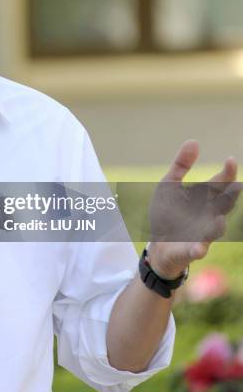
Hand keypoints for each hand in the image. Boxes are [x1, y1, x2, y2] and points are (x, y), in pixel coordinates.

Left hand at [148, 140, 241, 278]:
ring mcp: (202, 233)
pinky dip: (199, 249)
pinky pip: (197, 250)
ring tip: (216, 220)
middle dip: (229, 198)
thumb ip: (181, 166)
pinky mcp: (191, 249)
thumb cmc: (168, 213)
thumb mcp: (169, 186)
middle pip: (223, 206)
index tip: (230, 159)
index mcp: (204, 199)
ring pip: (215, 230)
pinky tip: (199, 248)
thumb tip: (194, 140)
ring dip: (216, 226)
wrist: (158, 244)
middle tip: (233, 186)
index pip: (220, 185)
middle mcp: (208, 216)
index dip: (227, 173)